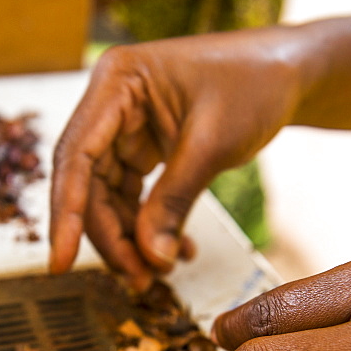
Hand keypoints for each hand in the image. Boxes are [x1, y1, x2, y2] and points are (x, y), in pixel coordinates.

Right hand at [50, 28, 301, 291]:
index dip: (65, 213)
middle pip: (87, 183)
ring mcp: (124, 126)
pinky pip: (132, 196)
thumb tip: (149, 260)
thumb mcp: (213, 144)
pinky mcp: (142, 147)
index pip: (76, 156)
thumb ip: (174, 201)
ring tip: (159, 272)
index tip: (60, 263)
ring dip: (128, 239)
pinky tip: (174, 250)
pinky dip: (149, 227)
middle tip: (137, 279)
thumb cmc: (257, 83)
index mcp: (118, 81)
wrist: (290, 71)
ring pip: (106, 196)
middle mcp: (111, 102)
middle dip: (110, 236)